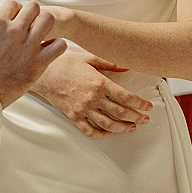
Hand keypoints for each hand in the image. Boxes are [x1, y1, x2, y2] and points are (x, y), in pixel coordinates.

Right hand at [0, 4, 68, 49]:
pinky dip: (57, 46)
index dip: (16, 11)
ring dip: (46, 26)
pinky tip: (50, 50)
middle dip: (33, 14)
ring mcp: (27, 46)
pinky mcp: (38, 62)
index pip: (13, 4)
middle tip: (32, 25)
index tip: (17, 19)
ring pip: (48, 19)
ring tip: (43, 34)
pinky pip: (59, 44)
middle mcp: (13, 31)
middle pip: (33, 7)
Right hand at [32, 51, 152, 137]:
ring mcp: (83, 109)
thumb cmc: (65, 63)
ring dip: (123, 128)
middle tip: (144, 119)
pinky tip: (109, 133)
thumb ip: (110, 63)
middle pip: (120, 112)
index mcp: (99, 82)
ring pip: (108, 124)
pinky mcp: (74, 116)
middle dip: (136, 117)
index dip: (139, 103)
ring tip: (132, 127)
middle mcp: (93, 98)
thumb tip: (127, 67)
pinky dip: (102, 134)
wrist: (44, 73)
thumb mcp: (89, 58)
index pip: (125, 97)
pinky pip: (90, 130)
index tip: (147, 107)